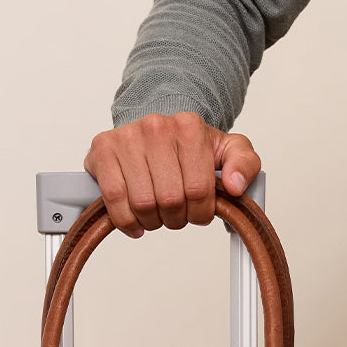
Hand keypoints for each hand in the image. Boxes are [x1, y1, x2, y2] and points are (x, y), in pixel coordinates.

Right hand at [84, 111, 261, 238]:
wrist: (156, 131)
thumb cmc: (190, 146)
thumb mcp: (228, 150)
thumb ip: (245, 164)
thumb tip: (235, 186)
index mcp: (188, 126)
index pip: (198, 190)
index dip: (200, 213)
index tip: (198, 212)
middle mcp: (155, 127)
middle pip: (170, 199)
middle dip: (176, 218)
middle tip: (176, 213)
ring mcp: (125, 137)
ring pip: (142, 203)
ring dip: (152, 221)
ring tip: (157, 213)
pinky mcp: (101, 150)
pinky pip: (114, 199)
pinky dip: (126, 219)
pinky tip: (136, 220)